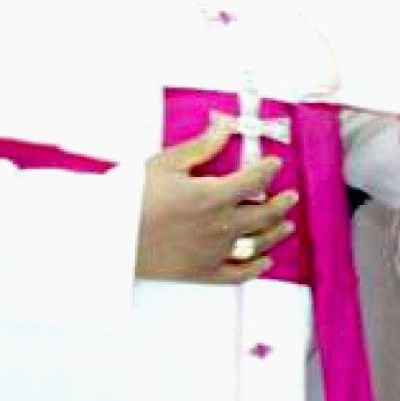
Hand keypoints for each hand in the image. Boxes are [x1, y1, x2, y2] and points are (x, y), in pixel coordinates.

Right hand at [136, 123, 297, 282]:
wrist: (108, 237)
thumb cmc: (133, 196)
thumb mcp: (166, 163)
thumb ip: (202, 147)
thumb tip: (226, 126)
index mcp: (213, 195)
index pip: (254, 180)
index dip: (269, 170)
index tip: (275, 164)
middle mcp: (220, 226)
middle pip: (264, 214)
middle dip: (282, 204)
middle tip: (290, 197)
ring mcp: (213, 252)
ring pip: (257, 244)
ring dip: (276, 233)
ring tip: (286, 225)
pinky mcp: (202, 273)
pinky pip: (237, 274)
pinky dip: (256, 268)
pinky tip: (265, 261)